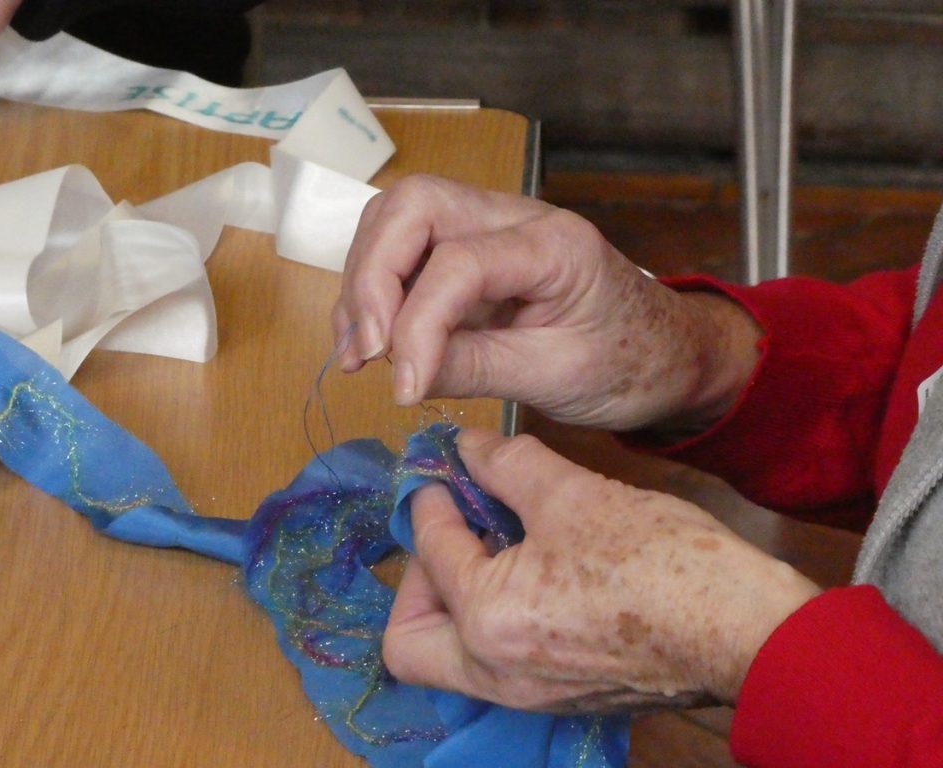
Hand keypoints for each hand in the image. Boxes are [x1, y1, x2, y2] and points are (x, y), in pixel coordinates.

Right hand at [333, 174, 760, 431]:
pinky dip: (375, 291)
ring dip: (364, 282)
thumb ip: (472, 369)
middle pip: (412, 207)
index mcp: (551, 243)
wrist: (665, 353)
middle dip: (371, 276)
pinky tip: (368, 342)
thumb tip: (398, 375)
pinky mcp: (471, 252)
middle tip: (365, 350)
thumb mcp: (554, 377)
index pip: (457, 262)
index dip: (416, 325)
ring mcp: (489, 228)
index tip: (402, 386)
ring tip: (358, 353)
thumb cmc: (628, 363)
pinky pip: (406, 251)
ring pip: (397, 220)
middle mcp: (514, 217)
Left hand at [383, 429, 820, 712]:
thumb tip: (467, 446)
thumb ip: (506, 465)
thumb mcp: (573, 493)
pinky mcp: (562, 697)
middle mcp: (495, 673)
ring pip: (453, 656)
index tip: (441, 474)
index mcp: (486, 621)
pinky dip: (492, 619)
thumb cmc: (656, 556)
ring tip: (492, 546)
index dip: (431, 502)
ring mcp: (530, 695)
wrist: (744, 626)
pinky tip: (531, 572)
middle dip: (416, 582)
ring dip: (455, 601)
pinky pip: (497, 662)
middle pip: (408, 641)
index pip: (430, 553)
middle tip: (451, 534)